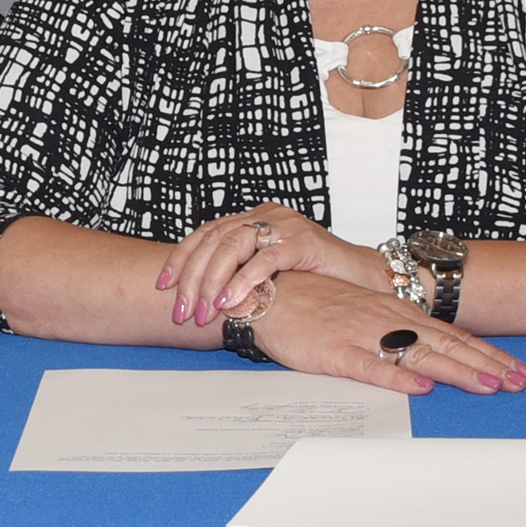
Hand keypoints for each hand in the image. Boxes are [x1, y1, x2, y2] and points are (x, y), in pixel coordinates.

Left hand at [159, 200, 373, 326]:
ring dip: (213, 280)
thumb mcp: (269, 274)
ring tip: (203, 311)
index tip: (162, 285)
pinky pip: (267, 258)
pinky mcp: (304, 240)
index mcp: (252, 219)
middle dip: (192, 278)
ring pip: (234, 245)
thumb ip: (240, 275)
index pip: (205, 233)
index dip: (181, 258)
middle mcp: (265, 215)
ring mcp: (284, 225)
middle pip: (214, 240)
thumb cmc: (314, 280)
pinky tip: (231, 300)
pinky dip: (245, 279)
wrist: (363, 278)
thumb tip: (200, 299)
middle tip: (182, 311)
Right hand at [250, 269, 525, 393]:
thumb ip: (398, 332)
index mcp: (396, 312)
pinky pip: (371, 367)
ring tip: (489, 386)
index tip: (518, 371)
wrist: (271, 294)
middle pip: (447, 346)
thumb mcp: (365, 313)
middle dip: (488, 366)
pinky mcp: (336, 353)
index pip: (453, 336)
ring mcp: (363, 335)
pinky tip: (421, 387)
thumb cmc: (316, 304)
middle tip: (522, 383)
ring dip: (457, 371)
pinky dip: (398, 377)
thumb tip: (432, 357)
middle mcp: (388, 320)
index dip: (488, 354)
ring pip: (420, 355)